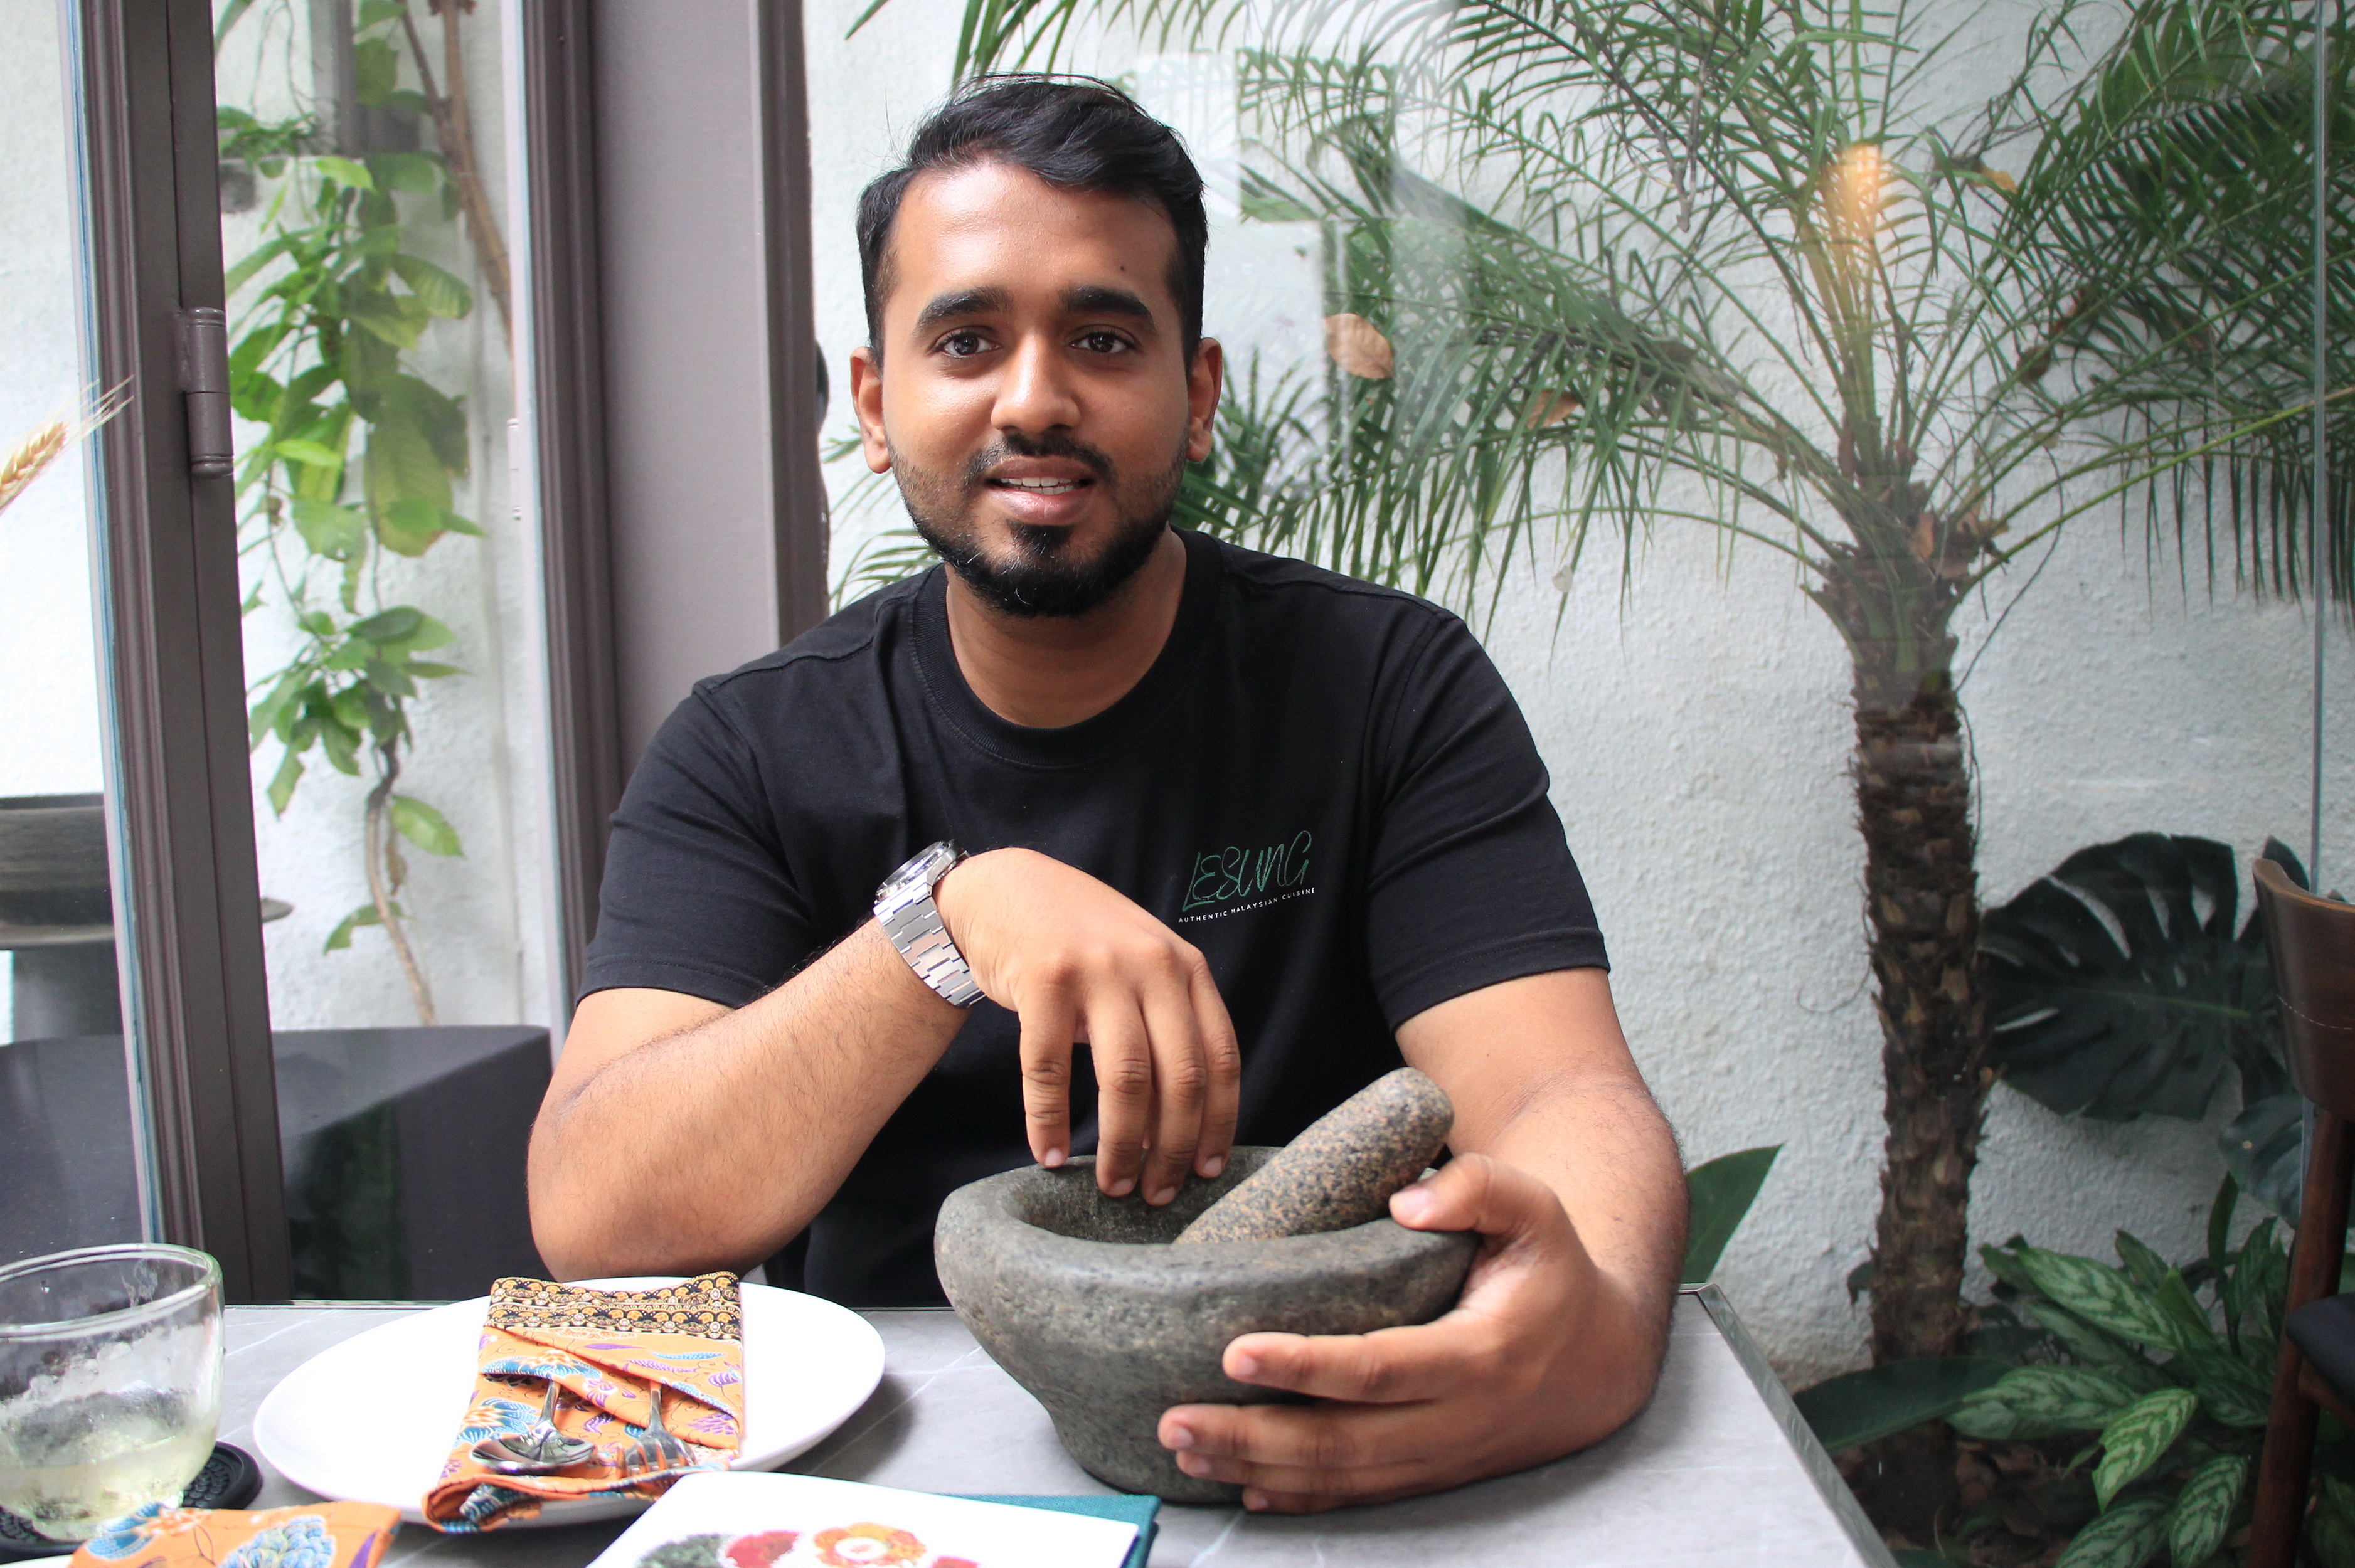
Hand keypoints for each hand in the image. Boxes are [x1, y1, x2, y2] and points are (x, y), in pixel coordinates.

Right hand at [934, 847, 1241, 1203]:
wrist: (1006, 889)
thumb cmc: (1082, 943)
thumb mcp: (1143, 965)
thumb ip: (1170, 1020)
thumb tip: (1185, 1121)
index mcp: (1186, 968)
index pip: (1220, 1058)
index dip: (1218, 1122)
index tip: (1208, 1170)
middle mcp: (1151, 966)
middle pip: (1179, 1078)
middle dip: (1171, 1148)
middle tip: (1157, 1194)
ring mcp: (1097, 970)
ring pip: (1124, 1080)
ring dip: (1120, 1145)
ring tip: (1113, 1185)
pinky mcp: (1043, 980)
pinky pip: (1049, 1069)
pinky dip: (1048, 1121)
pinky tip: (1050, 1154)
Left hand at [1155, 1153, 1661, 1511]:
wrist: (1601, 1358)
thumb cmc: (1552, 1270)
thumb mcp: (1536, 1210)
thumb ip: (1480, 1188)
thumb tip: (1407, 1199)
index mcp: (1482, 1355)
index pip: (1381, 1369)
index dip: (1306, 1367)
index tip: (1235, 1351)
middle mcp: (1459, 1421)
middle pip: (1344, 1442)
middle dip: (1254, 1437)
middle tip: (1175, 1419)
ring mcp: (1443, 1457)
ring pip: (1342, 1480)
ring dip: (1259, 1471)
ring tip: (1184, 1448)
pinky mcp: (1432, 1473)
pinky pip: (1359, 1496)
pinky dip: (1299, 1498)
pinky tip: (1244, 1489)